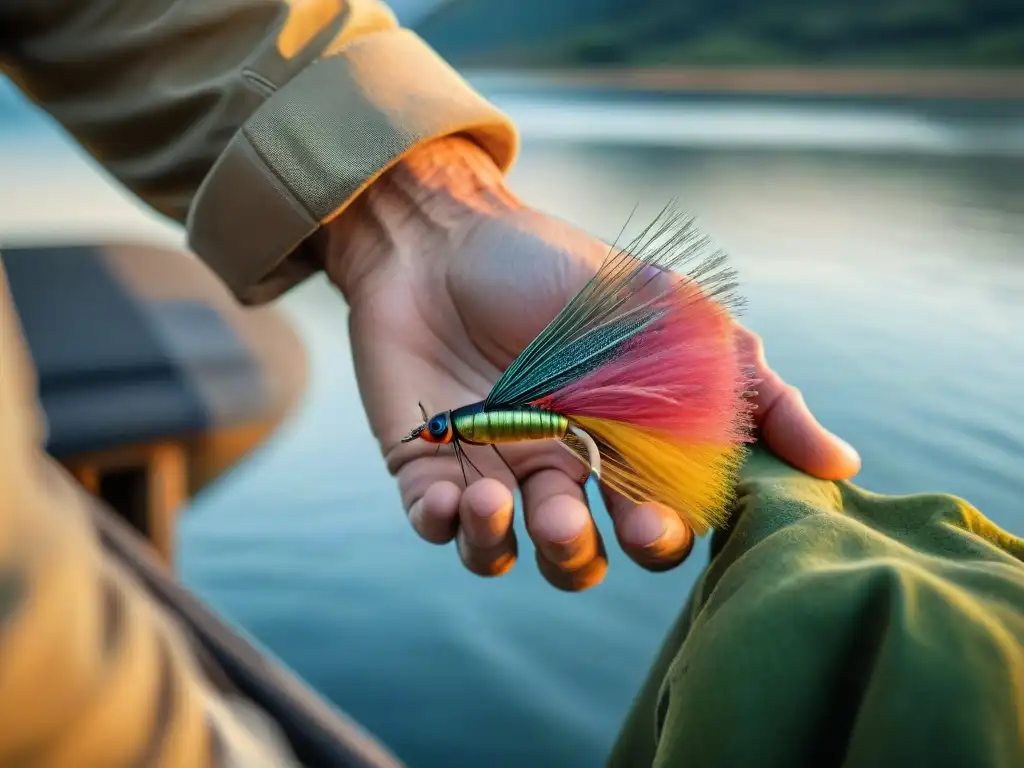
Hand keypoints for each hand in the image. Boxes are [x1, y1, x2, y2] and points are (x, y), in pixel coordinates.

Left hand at [322, 137, 860, 590]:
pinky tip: (451, 495)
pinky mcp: (426, 461)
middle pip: (579, 554)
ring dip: (503, 544)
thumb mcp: (677, 321)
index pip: (653, 521)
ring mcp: (490, 466)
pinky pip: (433, 522)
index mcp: (621, 444)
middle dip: (579, 552)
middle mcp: (558, 467)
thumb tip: (842, 465)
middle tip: (574, 519)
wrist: (448, 234)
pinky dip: (444, 524)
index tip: (654, 523)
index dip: (658, 537)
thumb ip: (752, 393)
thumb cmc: (562, 273)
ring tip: (497, 498)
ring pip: (505, 550)